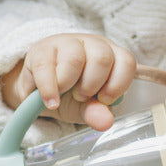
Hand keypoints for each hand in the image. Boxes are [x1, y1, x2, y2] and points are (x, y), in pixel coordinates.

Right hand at [1, 33, 135, 130]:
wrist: (38, 92)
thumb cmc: (67, 95)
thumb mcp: (84, 108)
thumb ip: (95, 112)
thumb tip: (105, 122)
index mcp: (111, 56)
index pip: (126, 62)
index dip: (118, 84)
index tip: (103, 99)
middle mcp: (91, 44)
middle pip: (102, 58)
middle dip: (92, 85)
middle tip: (81, 96)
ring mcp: (66, 43)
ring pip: (75, 58)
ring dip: (69, 83)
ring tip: (62, 94)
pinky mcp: (42, 49)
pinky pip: (46, 67)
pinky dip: (49, 89)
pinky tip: (50, 101)